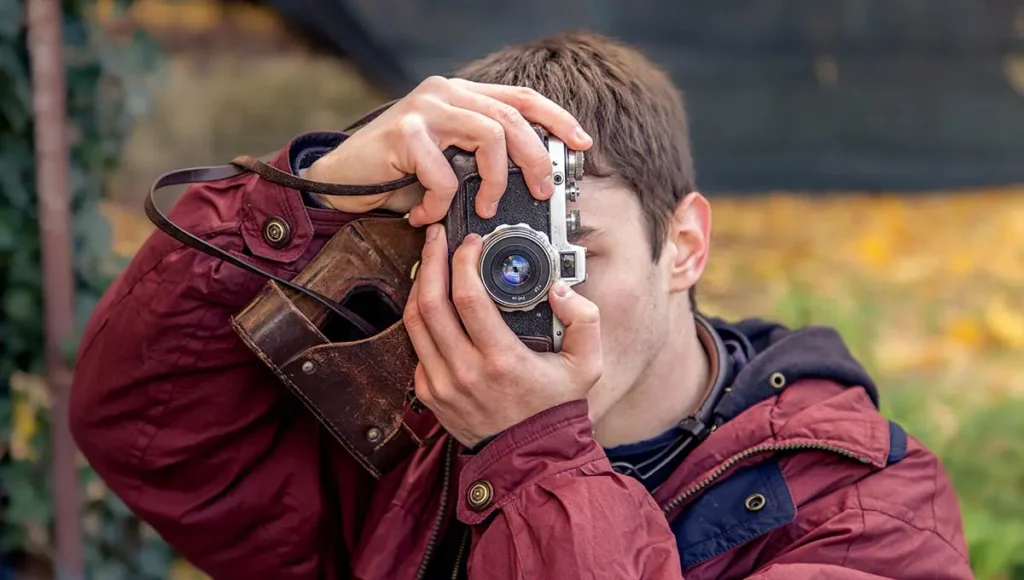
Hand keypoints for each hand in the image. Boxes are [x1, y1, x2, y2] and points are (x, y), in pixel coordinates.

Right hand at [305, 76, 592, 225]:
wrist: (337, 182)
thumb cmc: (395, 177)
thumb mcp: (448, 161)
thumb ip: (480, 158)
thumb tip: (532, 182)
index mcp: (462, 95)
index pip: (522, 97)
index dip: (557, 119)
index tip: (582, 144)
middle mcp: (446, 92)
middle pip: (514, 118)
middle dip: (536, 159)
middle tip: (540, 191)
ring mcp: (425, 108)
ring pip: (490, 137)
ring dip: (493, 182)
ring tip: (484, 208)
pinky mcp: (405, 132)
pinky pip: (445, 174)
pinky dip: (440, 203)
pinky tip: (424, 214)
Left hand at [403, 223, 602, 447]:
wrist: (530, 457)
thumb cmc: (555, 407)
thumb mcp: (587, 365)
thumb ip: (584, 320)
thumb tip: (559, 289)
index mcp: (501, 360)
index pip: (467, 296)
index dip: (463, 260)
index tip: (471, 242)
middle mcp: (464, 372)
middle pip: (430, 302)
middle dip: (429, 260)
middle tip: (437, 237)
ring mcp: (442, 385)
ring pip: (414, 322)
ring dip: (418, 285)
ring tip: (429, 262)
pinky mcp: (429, 394)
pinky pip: (415, 347)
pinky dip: (420, 318)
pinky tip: (431, 301)